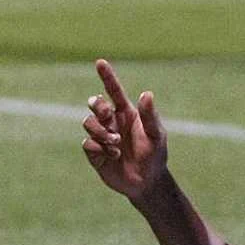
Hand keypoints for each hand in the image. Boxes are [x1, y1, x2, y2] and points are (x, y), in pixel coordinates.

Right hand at [81, 59, 167, 203]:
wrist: (148, 182)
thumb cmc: (155, 155)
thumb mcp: (156, 136)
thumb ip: (150, 116)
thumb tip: (146, 94)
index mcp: (126, 113)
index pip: (113, 91)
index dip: (107, 76)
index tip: (100, 62)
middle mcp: (111, 122)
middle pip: (94, 104)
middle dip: (97, 106)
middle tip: (107, 116)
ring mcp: (102, 136)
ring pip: (88, 122)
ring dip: (101, 131)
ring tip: (116, 143)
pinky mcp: (95, 153)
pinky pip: (88, 143)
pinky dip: (100, 148)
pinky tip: (114, 156)